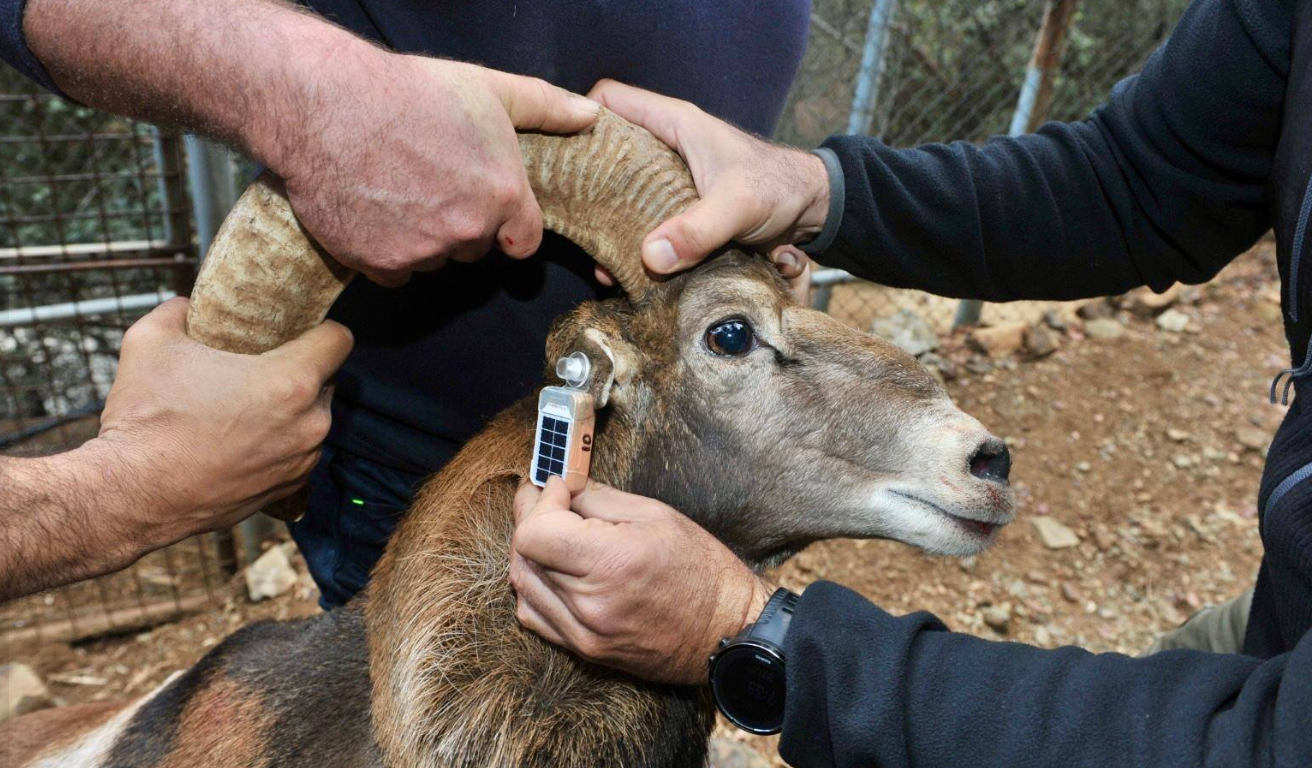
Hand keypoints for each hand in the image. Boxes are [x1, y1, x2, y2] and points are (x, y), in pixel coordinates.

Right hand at [93, 298, 352, 545]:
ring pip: (313, 420)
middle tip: (260, 367)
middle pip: (326, 380)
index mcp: (291, 382)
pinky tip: (243, 441)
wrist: (130, 496)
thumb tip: (189, 305)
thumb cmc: (145, 418)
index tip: (296, 330)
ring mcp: (303, 461)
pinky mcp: (289, 490)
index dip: (320, 328)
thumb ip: (179, 310)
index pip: (340, 339)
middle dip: (300, 371)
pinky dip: (279, 445)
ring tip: (246, 407)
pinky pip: (298, 454)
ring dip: (290, 411)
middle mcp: (310, 424)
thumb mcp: (151, 341)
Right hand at [263, 48, 599, 285]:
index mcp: (504, 196)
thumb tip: (590, 115)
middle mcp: (468, 231)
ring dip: (421, 236)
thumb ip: (546, 106)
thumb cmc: (410, 92)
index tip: (488, 207)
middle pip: (475, 246)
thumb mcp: (489, 89)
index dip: (508, 224)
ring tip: (396, 188)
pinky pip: (393, 272)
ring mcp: (422, 252)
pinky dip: (384, 250)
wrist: (325, 105)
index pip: (524, 241)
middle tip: (430, 179)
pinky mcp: (379, 265)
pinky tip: (371, 209)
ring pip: (433, 258)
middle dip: (460, 222)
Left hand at [510, 477, 771, 684]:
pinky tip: (556, 569)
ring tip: (553, 530)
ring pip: (523, 584)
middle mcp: (590, 604)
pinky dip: (534, 585)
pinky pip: (533, 614)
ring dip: (529, 551)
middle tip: (549, 498)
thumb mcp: (656, 515)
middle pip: (523, 555)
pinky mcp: (584, 650)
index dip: (539, 502)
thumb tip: (562, 487)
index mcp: (612, 563)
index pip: (535, 533)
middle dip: (530, 517)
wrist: (726, 632)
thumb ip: (597, 498)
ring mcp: (584, 633)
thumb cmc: (701, 570)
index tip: (559, 487)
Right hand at [588, 79, 829, 276]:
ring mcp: (669, 180)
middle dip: (585, 180)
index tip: (562, 154)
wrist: (812, 211)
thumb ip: (698, 229)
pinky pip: (641, 220)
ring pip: (620, 190)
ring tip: (591, 247)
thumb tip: (650, 258)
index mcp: (673, 124)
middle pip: (606, 150)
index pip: (609, 100)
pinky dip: (629, 242)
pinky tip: (617, 267)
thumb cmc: (779, 187)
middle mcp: (664, 147)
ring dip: (605, 219)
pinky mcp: (677, 210)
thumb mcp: (738, 205)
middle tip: (567, 209)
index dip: (581, 119)